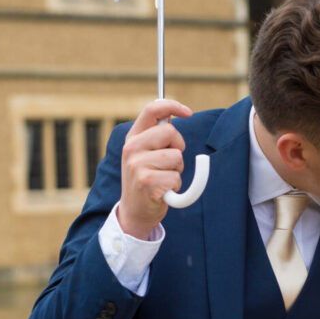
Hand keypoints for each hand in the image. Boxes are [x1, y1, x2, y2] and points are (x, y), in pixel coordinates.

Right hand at [118, 99, 192, 238]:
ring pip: (176, 156)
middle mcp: (131, 149)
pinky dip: (175, 186)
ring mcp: (137, 165)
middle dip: (178, 147)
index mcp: (133, 138)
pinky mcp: (146, 182)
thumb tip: (173, 113)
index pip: (151, 110)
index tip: (188, 112)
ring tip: (164, 178)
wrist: (134, 212)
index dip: (172, 106)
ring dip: (177, 170)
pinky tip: (163, 191)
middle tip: (170, 162)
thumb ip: (156, 136)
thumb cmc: (147, 180)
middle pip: (170, 132)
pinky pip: (176, 177)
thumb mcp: (145, 154)